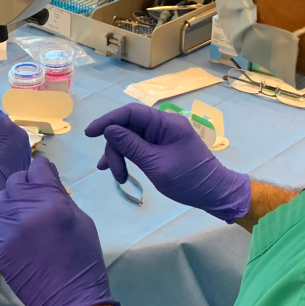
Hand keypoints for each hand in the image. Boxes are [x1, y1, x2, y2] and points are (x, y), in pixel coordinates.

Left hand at [0, 157, 115, 305]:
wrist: (69, 300)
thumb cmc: (83, 259)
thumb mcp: (82, 220)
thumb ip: (61, 196)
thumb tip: (47, 181)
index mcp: (53, 202)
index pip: (38, 167)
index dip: (44, 172)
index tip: (47, 180)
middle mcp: (26, 210)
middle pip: (16, 179)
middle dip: (27, 185)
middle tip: (36, 199)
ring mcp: (8, 228)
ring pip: (2, 197)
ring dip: (13, 201)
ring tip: (25, 216)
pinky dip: (4, 219)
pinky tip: (16, 230)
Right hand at [85, 103, 250, 221]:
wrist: (214, 193)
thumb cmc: (189, 180)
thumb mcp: (156, 165)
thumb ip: (132, 146)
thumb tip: (109, 129)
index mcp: (166, 123)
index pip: (131, 112)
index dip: (108, 120)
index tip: (90, 133)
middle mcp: (163, 125)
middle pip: (128, 127)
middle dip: (115, 147)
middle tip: (111, 171)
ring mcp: (162, 136)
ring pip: (130, 138)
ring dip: (119, 155)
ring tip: (118, 177)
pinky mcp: (161, 146)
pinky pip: (138, 146)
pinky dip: (127, 157)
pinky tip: (118, 171)